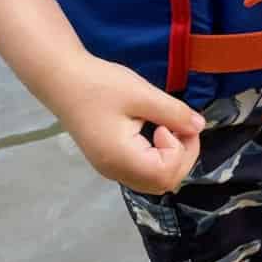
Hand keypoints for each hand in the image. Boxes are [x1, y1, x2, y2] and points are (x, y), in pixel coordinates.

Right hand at [53, 54, 204, 193]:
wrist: (62, 79)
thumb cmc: (100, 85)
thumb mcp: (142, 94)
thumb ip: (173, 113)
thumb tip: (199, 127)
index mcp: (121, 159)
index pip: (166, 174)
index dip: (181, 151)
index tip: (172, 122)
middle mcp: (115, 171)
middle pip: (162, 182)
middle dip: (182, 156)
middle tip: (180, 125)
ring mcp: (110, 168)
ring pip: (152, 179)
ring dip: (170, 157)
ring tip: (168, 126)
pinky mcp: (108, 160)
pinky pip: (141, 170)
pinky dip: (156, 156)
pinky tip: (154, 131)